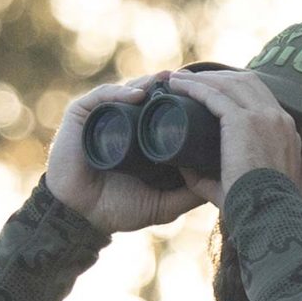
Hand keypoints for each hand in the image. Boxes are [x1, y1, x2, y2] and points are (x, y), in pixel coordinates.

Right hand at [44, 71, 209, 234]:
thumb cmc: (116, 210)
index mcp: (140, 135)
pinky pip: (103, 96)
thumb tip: (222, 185)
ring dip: (149, 85)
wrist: (79, 217)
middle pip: (148, 95)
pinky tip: (139, 94)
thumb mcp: (162, 204)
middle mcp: (122, 120)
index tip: (206, 98)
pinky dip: (120, 92)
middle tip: (192, 84)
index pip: (163, 109)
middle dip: (169, 88)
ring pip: (129, 91)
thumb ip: (188, 196)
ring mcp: (102, 115)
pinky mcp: (81, 114)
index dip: (183, 101)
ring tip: (169, 83)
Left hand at [160, 65, 301, 206]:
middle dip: (217, 77)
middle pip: (246, 81)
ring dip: (202, 78)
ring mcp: (264, 116)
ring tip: (178, 80)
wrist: (268, 216)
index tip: (212, 91)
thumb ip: (212, 176)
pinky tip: (179, 87)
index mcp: (285, 131)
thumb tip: (184, 166)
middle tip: (191, 80)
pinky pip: (215, 94)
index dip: (235, 89)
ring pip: (230, 83)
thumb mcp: (242, 185)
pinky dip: (196, 88)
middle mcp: (279, 118)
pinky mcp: (245, 121)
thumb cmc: (254, 209)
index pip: (260, 97)